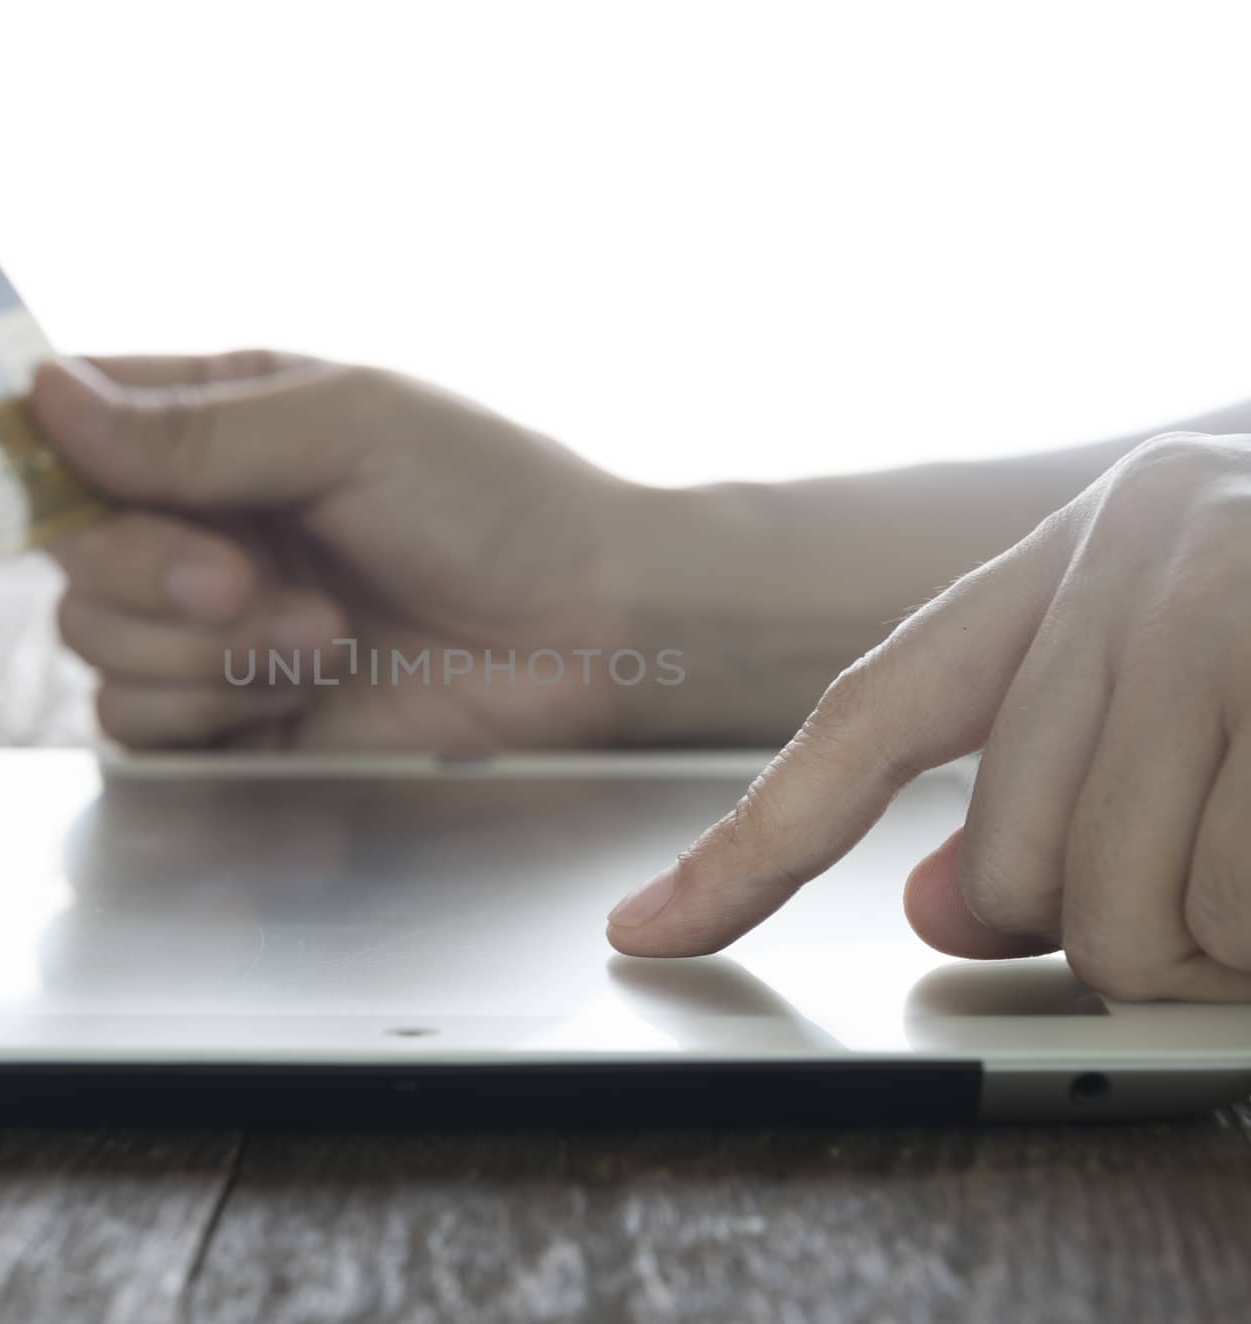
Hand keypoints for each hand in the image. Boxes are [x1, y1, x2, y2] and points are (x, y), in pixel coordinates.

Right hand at [30, 352, 672, 750]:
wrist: (590, 633)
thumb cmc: (496, 502)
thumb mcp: (349, 428)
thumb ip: (193, 430)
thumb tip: (42, 396)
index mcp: (221, 422)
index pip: (70, 426)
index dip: (40, 458)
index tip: (62, 485)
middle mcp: (203, 521)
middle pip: (69, 551)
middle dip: (148, 575)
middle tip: (244, 579)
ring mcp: (215, 623)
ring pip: (96, 644)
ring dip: (199, 649)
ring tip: (324, 635)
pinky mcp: (236, 716)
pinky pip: (139, 723)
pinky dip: (207, 708)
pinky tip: (309, 683)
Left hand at [607, 433, 1250, 1001]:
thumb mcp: (1186, 681)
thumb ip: (1038, 784)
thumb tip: (935, 908)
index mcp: (1084, 545)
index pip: (867, 719)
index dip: (749, 846)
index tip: (649, 928)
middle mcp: (1141, 554)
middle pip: (1007, 862)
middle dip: (1095, 928)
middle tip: (1204, 875)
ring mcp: (1228, 609)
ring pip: (1119, 916)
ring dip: (1203, 945)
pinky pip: (1233, 919)